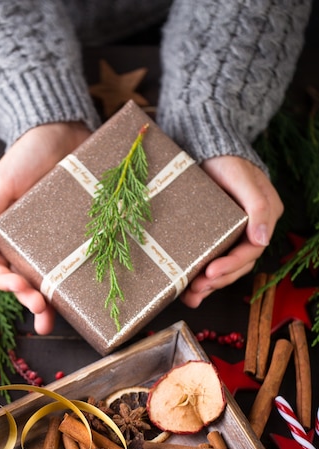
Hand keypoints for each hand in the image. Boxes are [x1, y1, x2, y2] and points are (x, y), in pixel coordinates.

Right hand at [0, 121, 91, 332]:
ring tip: (54, 319)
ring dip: (52, 303)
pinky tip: (87, 297)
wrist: (62, 130)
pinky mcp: (81, 235)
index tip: (21, 290)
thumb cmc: (26, 155)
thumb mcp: (2, 183)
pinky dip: (81, 281)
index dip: (7, 284)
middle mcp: (29, 243)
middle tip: (42, 312)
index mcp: (5, 235)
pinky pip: (79, 262)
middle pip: (25, 281)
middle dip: (30, 300)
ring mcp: (56, 242)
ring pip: (51, 279)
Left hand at [180, 155, 282, 306]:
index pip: (251, 252)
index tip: (211, 273)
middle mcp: (250, 230)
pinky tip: (189, 290)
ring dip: (209, 285)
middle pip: (238, 265)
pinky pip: (212, 260)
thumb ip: (258, 207)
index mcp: (264, 218)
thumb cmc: (227, 160)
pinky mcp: (215, 236)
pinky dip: (201, 277)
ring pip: (225, 267)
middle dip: (218, 281)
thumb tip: (263, 240)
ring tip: (191, 296)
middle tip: (197, 289)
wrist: (206, 148)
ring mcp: (232, 235)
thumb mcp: (244, 180)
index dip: (232, 266)